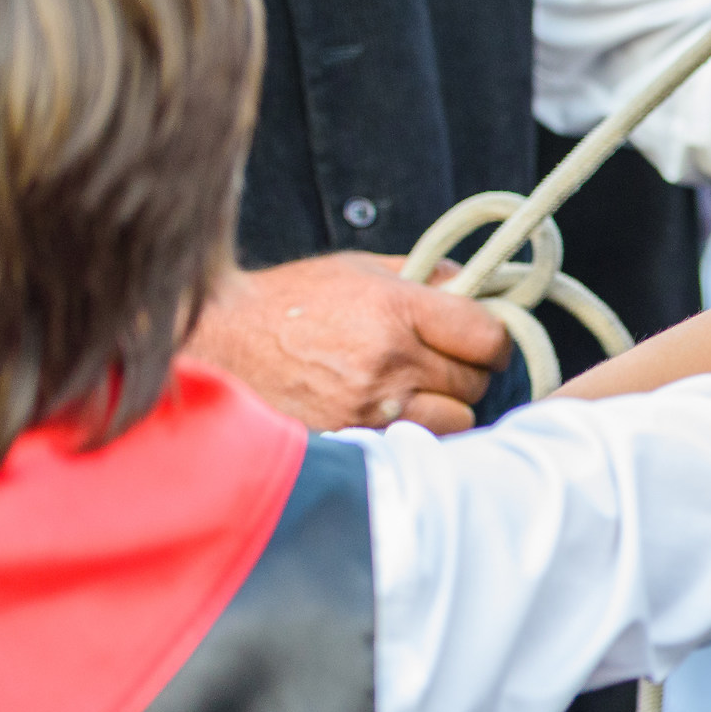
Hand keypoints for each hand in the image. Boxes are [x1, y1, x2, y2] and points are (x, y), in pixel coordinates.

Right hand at [184, 253, 511, 433]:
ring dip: (447, 408)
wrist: (217, 341)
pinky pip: (416, 442)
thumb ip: (426, 277)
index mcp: (397, 309)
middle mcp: (389, 361)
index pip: (488, 337)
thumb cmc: (290, 300)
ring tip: (416, 390)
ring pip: (457, 420)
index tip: (482, 341)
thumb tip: (479, 287)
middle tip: (442, 363)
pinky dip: (416, 431)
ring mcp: (370, 406)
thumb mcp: (360, 269)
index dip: (493, 340)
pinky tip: (393, 412)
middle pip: (476, 381)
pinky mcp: (350, 439)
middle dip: (468, 371)